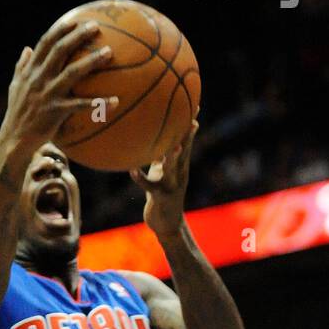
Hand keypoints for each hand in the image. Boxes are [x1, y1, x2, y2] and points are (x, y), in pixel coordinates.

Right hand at [0, 10, 118, 155]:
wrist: (13, 141)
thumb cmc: (16, 115)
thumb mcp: (14, 88)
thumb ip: (21, 67)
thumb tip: (26, 48)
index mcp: (30, 72)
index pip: (45, 43)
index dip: (60, 30)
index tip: (75, 21)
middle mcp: (38, 79)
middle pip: (59, 50)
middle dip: (78, 36)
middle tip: (96, 27)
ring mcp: (47, 95)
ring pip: (72, 72)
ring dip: (91, 61)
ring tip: (109, 53)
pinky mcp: (55, 112)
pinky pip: (80, 105)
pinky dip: (98, 103)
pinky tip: (115, 101)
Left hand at [130, 121, 198, 240]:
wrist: (167, 224)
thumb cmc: (163, 194)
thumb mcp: (163, 172)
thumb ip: (161, 155)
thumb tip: (156, 137)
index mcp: (181, 165)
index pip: (187, 140)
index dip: (190, 124)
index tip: (197, 105)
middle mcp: (179, 173)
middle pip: (185, 151)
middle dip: (188, 135)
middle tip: (194, 119)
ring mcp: (171, 185)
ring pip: (172, 169)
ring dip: (173, 158)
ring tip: (175, 146)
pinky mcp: (159, 197)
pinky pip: (149, 186)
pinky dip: (140, 178)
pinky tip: (132, 171)